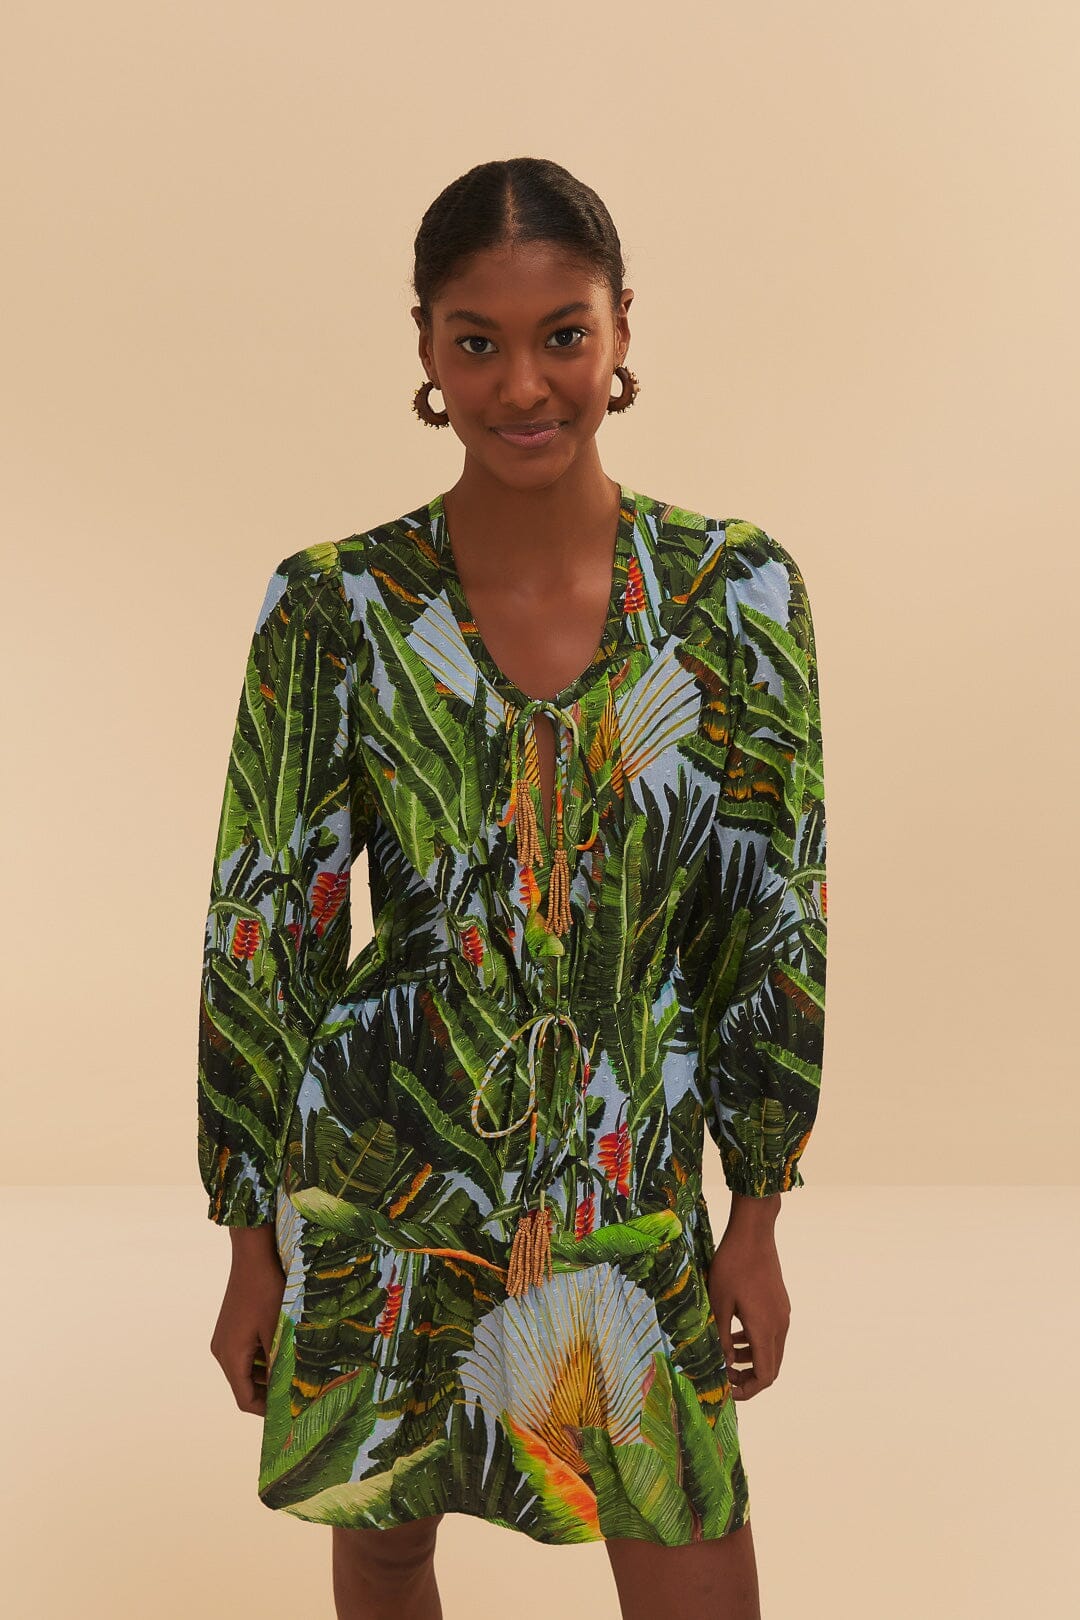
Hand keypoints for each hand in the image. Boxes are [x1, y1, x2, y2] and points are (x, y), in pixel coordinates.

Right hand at [210, 1228, 285, 1416]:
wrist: (252, 1255)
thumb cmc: (266, 1292)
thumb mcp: (277, 1331)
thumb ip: (278, 1365)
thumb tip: (287, 1394)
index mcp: (230, 1357)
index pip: (244, 1399)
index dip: (266, 1411)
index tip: (289, 1415)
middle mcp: (222, 1351)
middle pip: (244, 1386)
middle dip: (269, 1393)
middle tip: (297, 1395)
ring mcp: (225, 1338)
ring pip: (245, 1370)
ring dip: (267, 1376)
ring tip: (295, 1375)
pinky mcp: (231, 1328)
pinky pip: (245, 1354)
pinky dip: (262, 1359)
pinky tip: (284, 1352)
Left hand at [707, 1224, 790, 1400]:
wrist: (753, 1233)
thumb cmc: (732, 1265)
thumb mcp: (719, 1303)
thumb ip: (722, 1337)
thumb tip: (724, 1364)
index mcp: (765, 1329)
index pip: (765, 1376)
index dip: (748, 1391)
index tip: (729, 1391)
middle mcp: (779, 1325)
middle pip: (770, 1366)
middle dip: (749, 1378)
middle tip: (725, 1376)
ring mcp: (782, 1314)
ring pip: (771, 1350)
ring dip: (751, 1359)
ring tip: (727, 1355)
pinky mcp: (780, 1304)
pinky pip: (771, 1333)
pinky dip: (756, 1342)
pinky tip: (736, 1332)